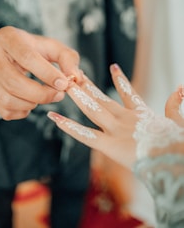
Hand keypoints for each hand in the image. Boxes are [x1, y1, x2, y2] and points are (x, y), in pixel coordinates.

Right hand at [0, 26, 82, 119]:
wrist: (9, 54)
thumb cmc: (34, 50)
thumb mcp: (52, 47)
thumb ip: (67, 58)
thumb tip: (75, 78)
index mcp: (8, 38)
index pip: (26, 57)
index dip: (46, 73)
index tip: (64, 84)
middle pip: (14, 82)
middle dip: (41, 93)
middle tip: (59, 95)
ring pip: (8, 99)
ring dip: (32, 103)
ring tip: (44, 97)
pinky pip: (4, 110)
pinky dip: (22, 111)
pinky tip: (31, 102)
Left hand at [47, 64, 183, 168]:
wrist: (178, 161)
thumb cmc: (178, 144)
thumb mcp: (177, 122)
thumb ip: (174, 104)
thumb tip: (181, 87)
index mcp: (140, 115)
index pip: (128, 93)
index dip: (120, 80)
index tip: (113, 66)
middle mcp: (125, 119)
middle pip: (102, 98)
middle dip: (87, 85)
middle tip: (75, 72)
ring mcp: (116, 130)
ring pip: (92, 109)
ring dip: (78, 96)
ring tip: (65, 84)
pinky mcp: (110, 146)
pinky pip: (85, 135)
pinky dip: (69, 127)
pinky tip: (55, 118)